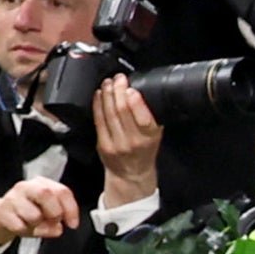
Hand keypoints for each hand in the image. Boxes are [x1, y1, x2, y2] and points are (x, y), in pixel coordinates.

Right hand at [0, 180, 81, 252]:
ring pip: (33, 214)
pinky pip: (19, 226)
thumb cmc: (26, 214)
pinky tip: (20, 226)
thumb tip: (57, 229)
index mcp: (41, 184)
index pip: (62, 191)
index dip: (71, 209)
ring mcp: (11, 197)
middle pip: (46, 194)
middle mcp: (26, 187)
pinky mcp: (1, 211)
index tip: (73, 225)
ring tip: (31, 224)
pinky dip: (23, 231)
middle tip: (52, 222)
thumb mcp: (45, 216)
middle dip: (54, 213)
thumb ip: (56, 220)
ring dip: (36, 225)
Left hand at [91, 73, 163, 202]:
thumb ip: (150, 118)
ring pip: (109, 113)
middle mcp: (133, 141)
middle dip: (119, 91)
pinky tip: (99, 94)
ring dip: (108, 94)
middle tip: (118, 79)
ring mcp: (115, 143)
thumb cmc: (145, 152)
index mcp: (149, 138)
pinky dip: (98, 104)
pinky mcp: (102, 144)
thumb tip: (141, 93)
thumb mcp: (156, 135)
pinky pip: (98, 120)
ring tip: (108, 82)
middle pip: (122, 111)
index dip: (135, 102)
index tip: (131, 89)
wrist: (131, 174)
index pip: (143, 118)